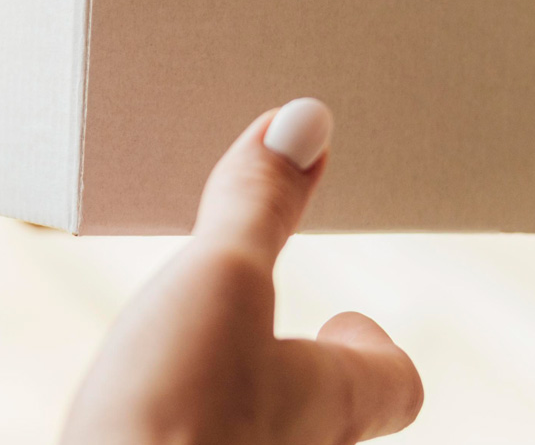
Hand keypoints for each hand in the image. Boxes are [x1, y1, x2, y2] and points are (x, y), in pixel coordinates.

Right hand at [61, 99, 421, 444]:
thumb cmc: (175, 411)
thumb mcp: (218, 280)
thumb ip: (257, 206)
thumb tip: (306, 121)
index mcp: (334, 401)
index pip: (398, 381)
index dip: (374, 347)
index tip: (345, 315)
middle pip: (331, 417)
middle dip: (298, 375)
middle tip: (259, 334)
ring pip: (262, 439)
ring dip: (237, 407)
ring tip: (188, 372)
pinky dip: (180, 434)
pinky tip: (136, 423)